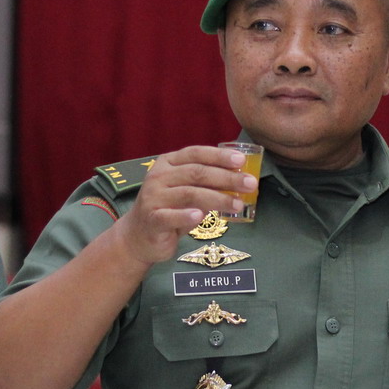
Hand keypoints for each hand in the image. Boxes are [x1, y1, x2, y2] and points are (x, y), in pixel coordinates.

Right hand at [114, 145, 254, 263]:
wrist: (138, 235)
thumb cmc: (169, 209)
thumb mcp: (186, 190)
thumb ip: (206, 183)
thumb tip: (241, 178)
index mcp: (168, 163)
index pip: (196, 153)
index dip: (219, 156)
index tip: (242, 160)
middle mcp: (159, 176)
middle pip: (197, 173)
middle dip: (227, 177)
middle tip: (250, 184)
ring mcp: (153, 197)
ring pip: (189, 194)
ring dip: (217, 198)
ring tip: (238, 204)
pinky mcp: (151, 219)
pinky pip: (170, 216)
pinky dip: (185, 216)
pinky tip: (200, 216)